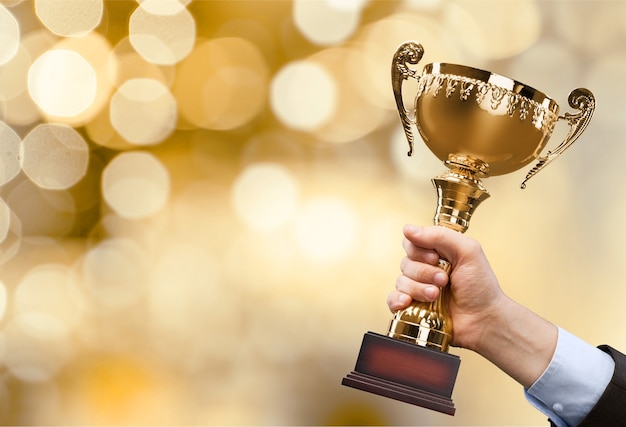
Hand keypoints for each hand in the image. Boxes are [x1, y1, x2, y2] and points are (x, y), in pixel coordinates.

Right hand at [387, 224, 556, 386]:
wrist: (484, 320)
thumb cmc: (481, 287)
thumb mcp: (468, 251)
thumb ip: (440, 235)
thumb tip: (408, 229)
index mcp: (438, 253)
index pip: (412, 243)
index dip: (419, 251)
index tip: (435, 258)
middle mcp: (426, 269)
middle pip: (405, 262)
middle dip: (424, 272)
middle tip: (444, 280)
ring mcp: (418, 289)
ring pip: (401, 281)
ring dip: (418, 288)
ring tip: (436, 295)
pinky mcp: (413, 307)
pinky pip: (392, 299)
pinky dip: (397, 299)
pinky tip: (408, 301)